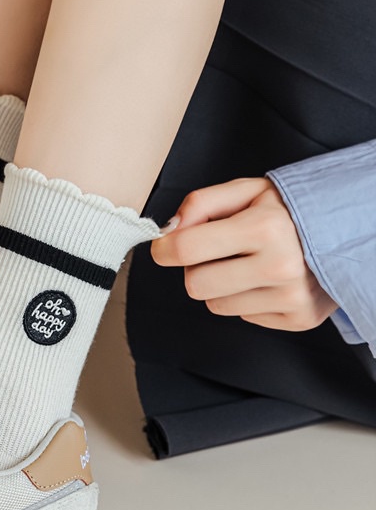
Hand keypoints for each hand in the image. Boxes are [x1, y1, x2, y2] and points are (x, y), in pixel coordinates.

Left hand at [150, 178, 337, 331]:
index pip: (188, 249)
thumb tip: (169, 231)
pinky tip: (266, 281)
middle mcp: (279, 265)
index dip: (165, 248)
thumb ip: (200, 203)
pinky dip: (246, 299)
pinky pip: (243, 316)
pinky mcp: (298, 318)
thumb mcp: (246, 190)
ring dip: (222, 286)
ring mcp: (291, 296)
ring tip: (249, 265)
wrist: (345, 231)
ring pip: (216, 305)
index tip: (164, 247)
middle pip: (196, 285)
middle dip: (197, 268)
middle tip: (219, 252)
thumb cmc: (287, 210)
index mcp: (263, 227)